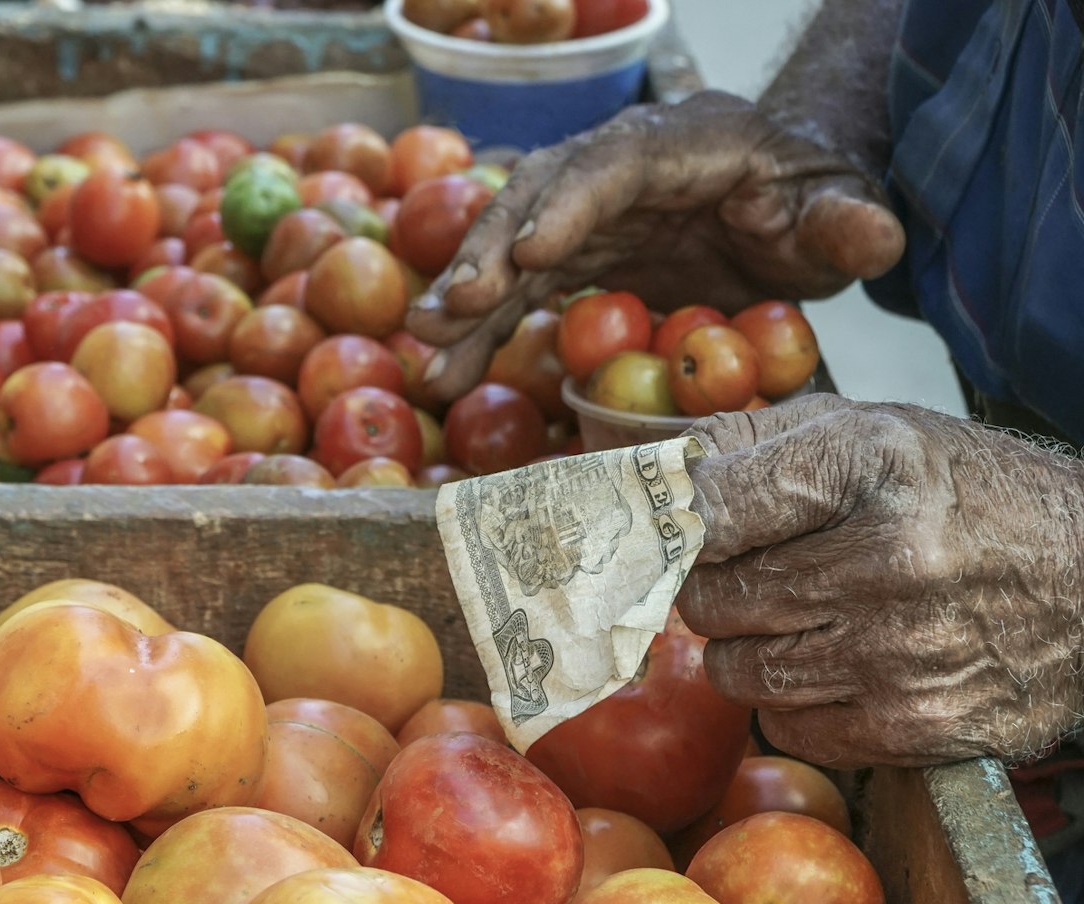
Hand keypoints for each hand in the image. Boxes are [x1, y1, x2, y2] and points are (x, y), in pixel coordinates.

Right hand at [405, 92, 906, 400]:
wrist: (786, 206)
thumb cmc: (811, 205)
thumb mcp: (843, 212)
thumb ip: (852, 223)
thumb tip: (869, 236)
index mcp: (687, 140)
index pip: (618, 160)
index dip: (572, 201)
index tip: (535, 250)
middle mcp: (619, 164)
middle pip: (541, 192)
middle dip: (493, 247)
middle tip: (457, 304)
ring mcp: (586, 207)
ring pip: (512, 240)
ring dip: (467, 294)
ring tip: (428, 346)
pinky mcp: (571, 251)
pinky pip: (515, 285)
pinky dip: (478, 326)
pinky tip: (445, 369)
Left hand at [675, 395, 1083, 767]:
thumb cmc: (966, 498)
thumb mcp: (872, 430)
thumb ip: (748, 444)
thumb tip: (648, 475)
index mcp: (874, 466)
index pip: (709, 509)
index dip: (679, 524)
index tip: (679, 530)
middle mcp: (889, 561)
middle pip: (708, 599)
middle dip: (716, 588)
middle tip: (757, 573)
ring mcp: (901, 653)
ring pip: (735, 672)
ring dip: (751, 648)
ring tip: (807, 617)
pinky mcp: (915, 726)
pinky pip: (786, 728)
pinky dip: (795, 703)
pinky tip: (843, 664)